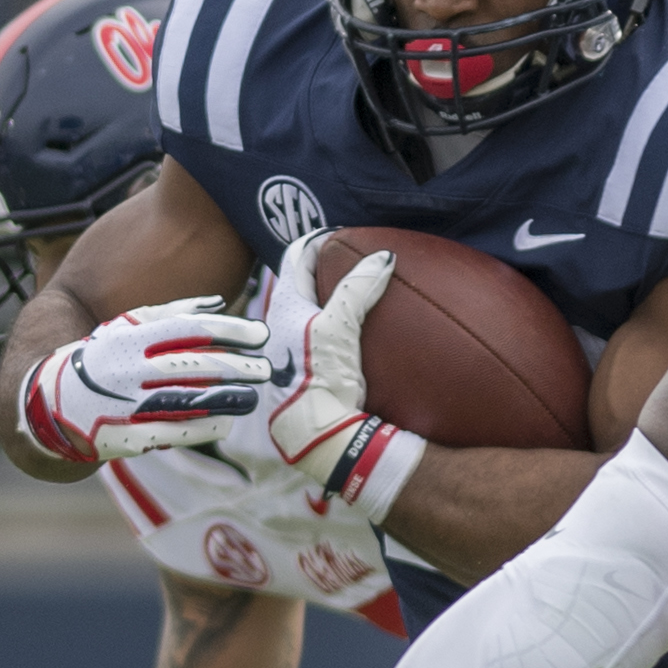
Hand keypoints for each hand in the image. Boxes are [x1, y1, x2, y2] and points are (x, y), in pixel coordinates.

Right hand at [15, 297, 267, 461]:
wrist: (45, 404)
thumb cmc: (98, 360)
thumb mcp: (123, 327)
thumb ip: (170, 313)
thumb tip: (218, 302)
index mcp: (128, 337)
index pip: (187, 328)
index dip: (227, 330)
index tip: (260, 333)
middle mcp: (127, 369)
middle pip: (193, 364)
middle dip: (235, 366)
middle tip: (265, 369)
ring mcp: (125, 404)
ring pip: (186, 400)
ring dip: (225, 399)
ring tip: (253, 398)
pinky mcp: (124, 436)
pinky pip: (172, 432)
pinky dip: (202, 427)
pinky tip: (225, 423)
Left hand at [261, 237, 421, 514]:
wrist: (316, 435)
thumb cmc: (318, 378)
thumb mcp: (338, 327)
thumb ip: (358, 288)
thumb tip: (384, 256)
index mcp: (283, 307)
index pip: (296, 258)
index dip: (316, 240)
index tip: (339, 233)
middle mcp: (283, 325)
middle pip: (302, 284)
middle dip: (323, 267)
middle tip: (349, 256)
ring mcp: (295, 350)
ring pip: (313, 311)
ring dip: (332, 297)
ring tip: (359, 291)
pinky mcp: (310, 373)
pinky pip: (327, 337)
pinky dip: (344, 326)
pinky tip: (365, 337)